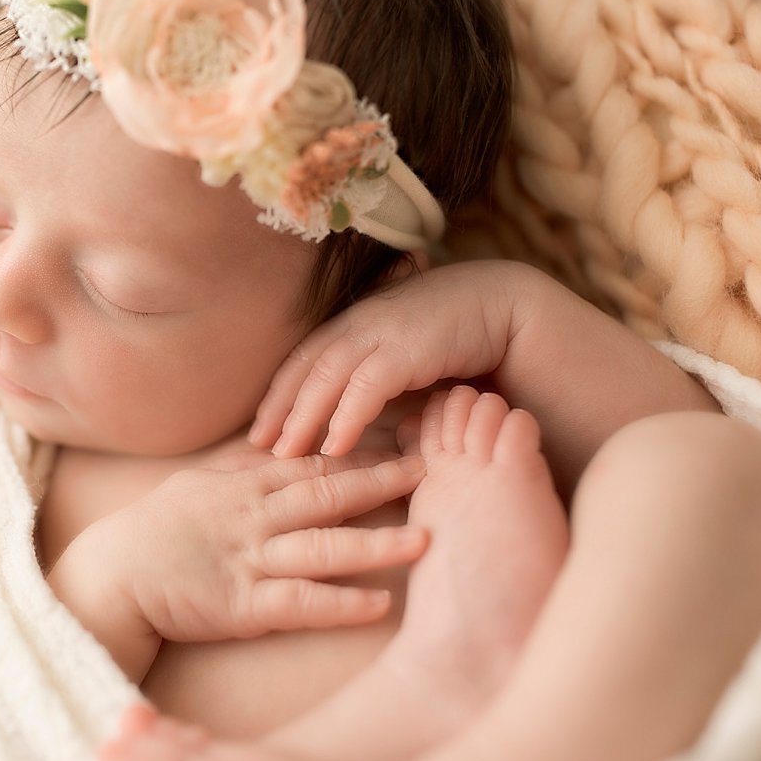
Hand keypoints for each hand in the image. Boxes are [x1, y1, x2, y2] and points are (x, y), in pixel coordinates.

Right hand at [55, 451, 429, 676]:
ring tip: (424, 540)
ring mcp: (247, 560)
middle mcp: (252, 518)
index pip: (311, 462)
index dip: (359, 450)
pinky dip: (339, 603)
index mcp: (243, 487)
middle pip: (326, 493)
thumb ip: (241, 472)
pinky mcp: (240, 605)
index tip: (404, 438)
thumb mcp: (196, 487)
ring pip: (321, 546)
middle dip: (381, 480)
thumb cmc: (150, 534)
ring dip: (374, 543)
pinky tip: (378, 604)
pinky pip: (298, 603)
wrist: (107, 577)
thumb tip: (280, 451)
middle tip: (433, 467)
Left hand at [249, 261, 528, 458]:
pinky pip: (366, 388)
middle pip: (304, 368)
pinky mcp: (406, 348)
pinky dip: (346, 417)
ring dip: (303, 417)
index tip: (259, 427)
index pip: (303, 359)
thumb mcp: (402, 348)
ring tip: (286, 455)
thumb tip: (352, 410)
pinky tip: (335, 446)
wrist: (503, 305)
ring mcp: (380, 332)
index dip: (278, 393)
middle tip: (256, 446)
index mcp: (353, 322)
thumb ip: (374, 370)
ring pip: (326, 377)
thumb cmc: (454, 332)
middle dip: (278, 408)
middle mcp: (359, 323)